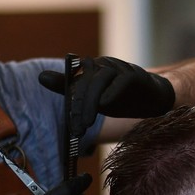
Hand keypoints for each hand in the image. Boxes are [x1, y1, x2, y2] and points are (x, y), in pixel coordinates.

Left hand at [39, 56, 175, 129]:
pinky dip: (112, 92)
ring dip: (92, 103)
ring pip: (100, 80)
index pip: (74, 82)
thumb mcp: (92, 97)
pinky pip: (121, 80)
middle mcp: (103, 65)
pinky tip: (106, 105)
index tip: (72, 127)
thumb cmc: (120, 97)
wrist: (153, 99)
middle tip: (78, 129)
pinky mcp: (134, 75)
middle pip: (85, 81)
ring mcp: (120, 68)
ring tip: (88, 123)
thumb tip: (41, 76)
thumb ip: (69, 87)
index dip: (72, 104)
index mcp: (91, 68)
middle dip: (79, 108)